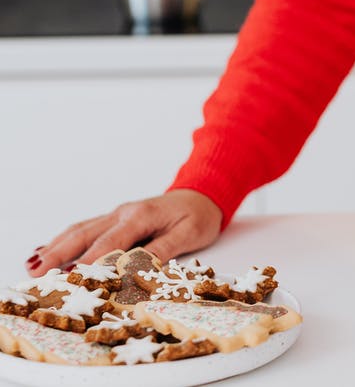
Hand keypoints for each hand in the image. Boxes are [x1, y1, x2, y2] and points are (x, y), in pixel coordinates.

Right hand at [26, 189, 221, 275]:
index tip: (73, 276)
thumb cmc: (198, 217)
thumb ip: (161, 250)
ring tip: (34, 264)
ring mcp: (117, 214)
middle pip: (86, 234)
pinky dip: (65, 239)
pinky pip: (86, 228)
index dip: (92, 261)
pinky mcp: (115, 219)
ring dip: (56, 246)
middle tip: (38, 272)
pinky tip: (48, 249)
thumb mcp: (188, 234)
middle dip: (60, 253)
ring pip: (80, 230)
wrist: (203, 195)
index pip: (112, 242)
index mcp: (141, 216)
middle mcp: (124, 213)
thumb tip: (136, 268)